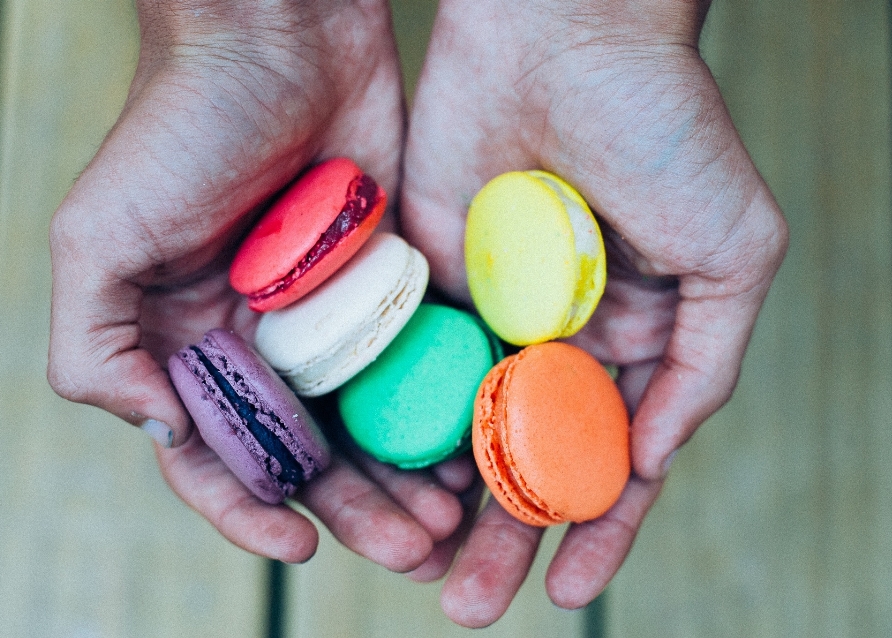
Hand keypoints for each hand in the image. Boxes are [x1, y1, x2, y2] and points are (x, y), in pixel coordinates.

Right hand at [48, 0, 462, 568]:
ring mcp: (329, 318)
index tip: (298, 544)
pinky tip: (473, 445)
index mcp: (187, 343)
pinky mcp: (389, 285)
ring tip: (453, 518)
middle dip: (356, 509)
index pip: (217, 454)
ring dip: (406, 477)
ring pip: (372, 424)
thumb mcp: (98, 235)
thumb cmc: (177, 126)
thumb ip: (94, 344)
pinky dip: (441, 410)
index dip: (249, 508)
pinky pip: (417, 364)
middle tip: (413, 547)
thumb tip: (157, 429)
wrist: (282, 35)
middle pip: (309, 454)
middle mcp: (259, 343)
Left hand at [401, 0, 787, 625]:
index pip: (608, 458)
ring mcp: (488, 314)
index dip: (595, 530)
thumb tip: (654, 456)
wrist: (562, 37)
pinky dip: (398, 427)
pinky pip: (409, 366)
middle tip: (471, 603)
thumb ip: (703, 360)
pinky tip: (385, 481)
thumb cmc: (665, 128)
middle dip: (504, 536)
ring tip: (425, 569)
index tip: (568, 589)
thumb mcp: (731, 250)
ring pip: (460, 430)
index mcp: (629, 340)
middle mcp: (555, 339)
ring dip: (444, 503)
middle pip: (526, 461)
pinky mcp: (427, 282)